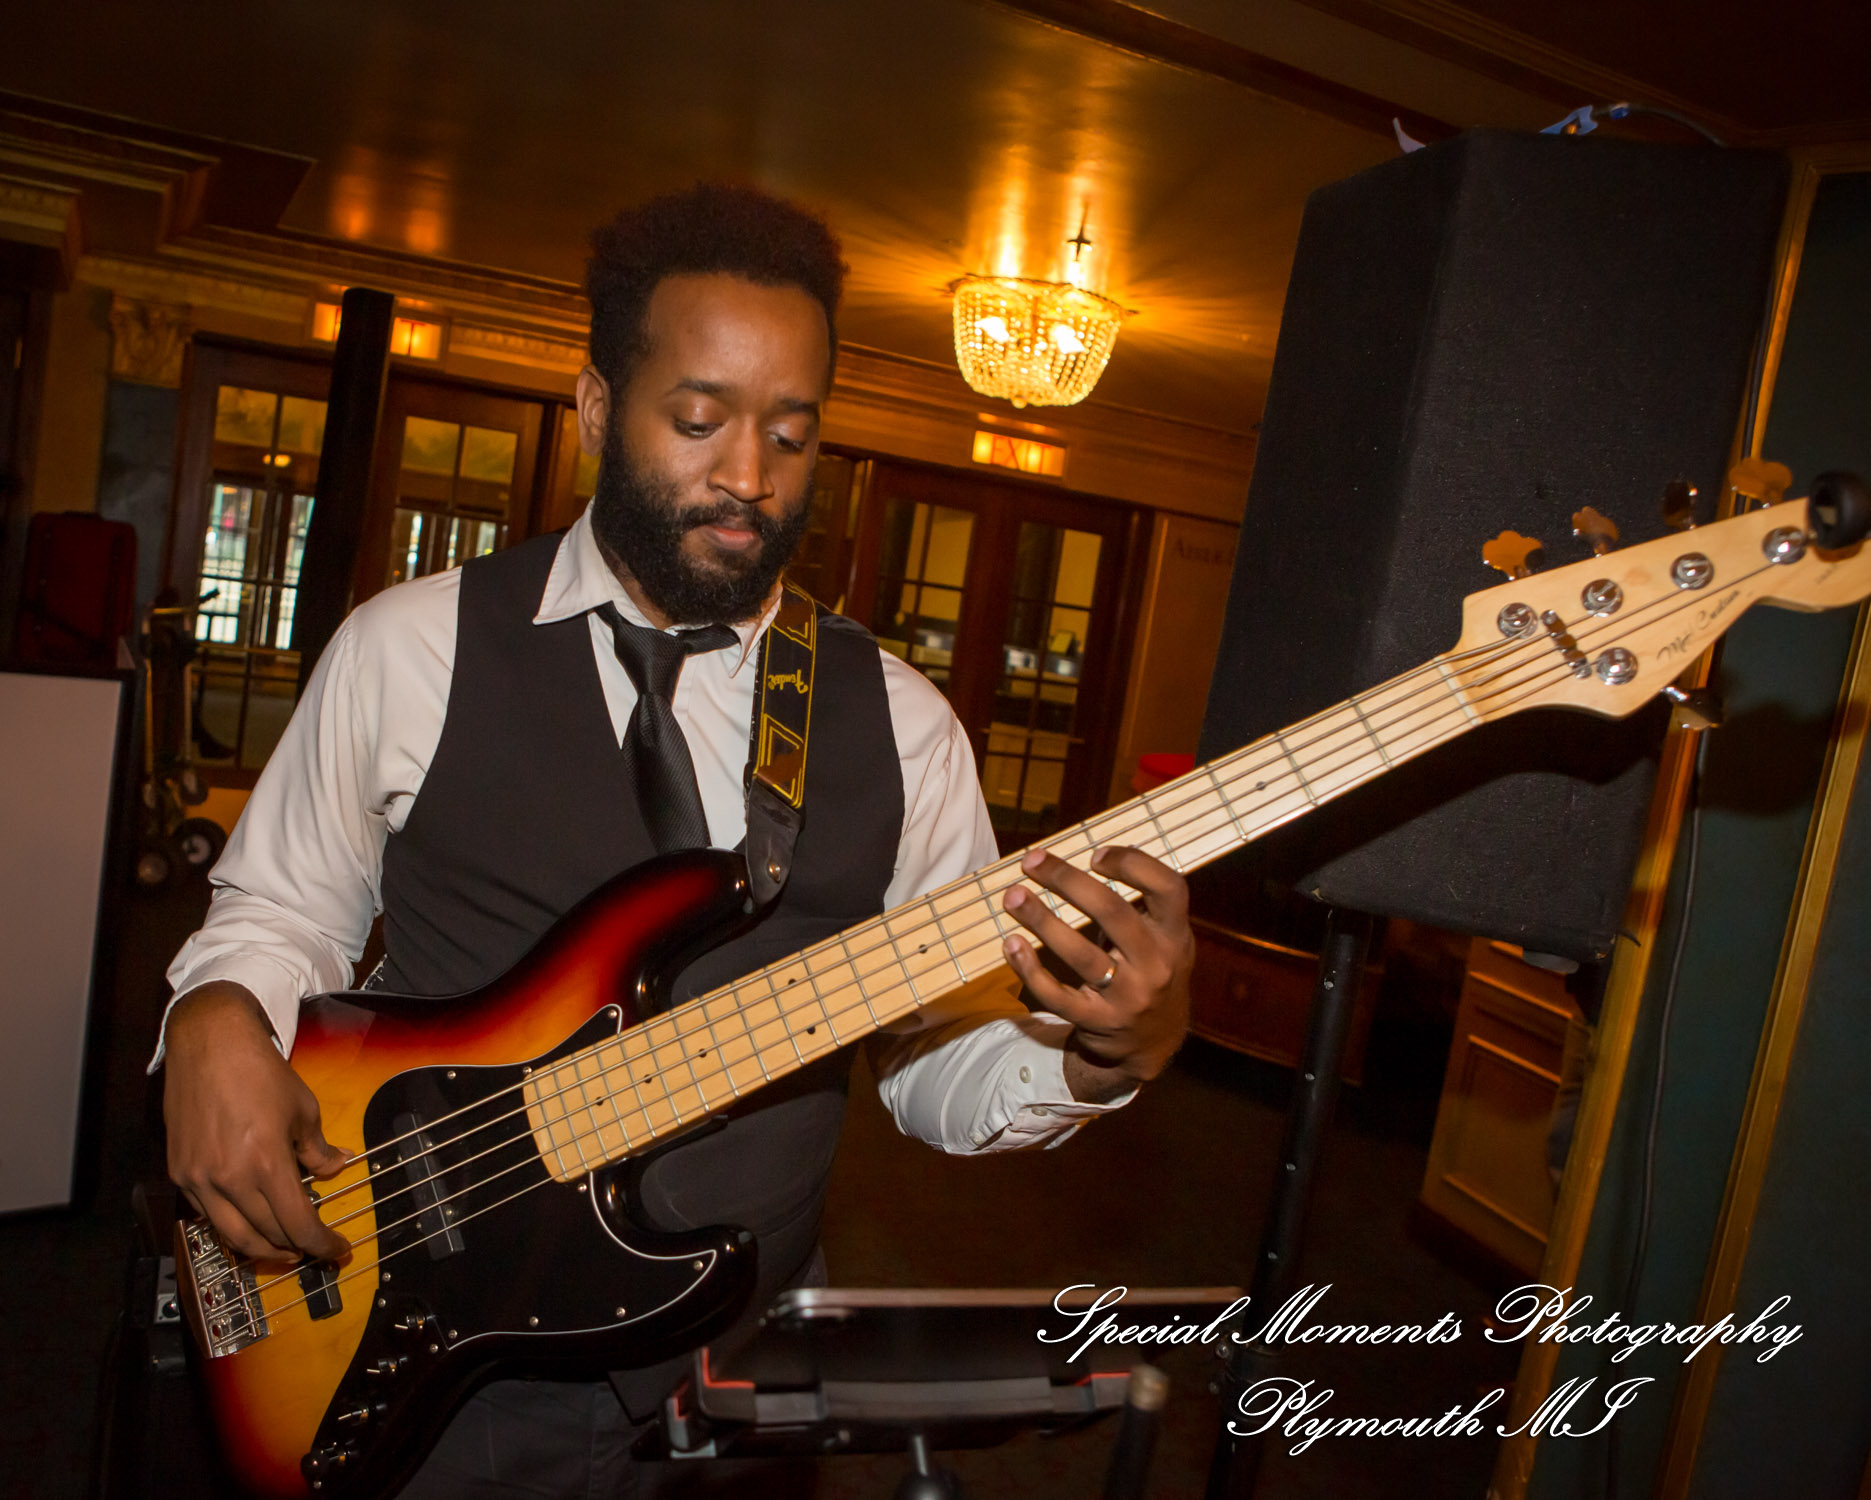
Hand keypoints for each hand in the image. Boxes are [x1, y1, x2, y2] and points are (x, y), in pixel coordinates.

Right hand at [162, 982, 350, 1262]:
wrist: (209, 1045)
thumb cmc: (260, 1071)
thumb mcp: (303, 1108)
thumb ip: (317, 1148)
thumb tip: (337, 1167)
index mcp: (265, 1163)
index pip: (297, 1222)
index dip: (320, 1243)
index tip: (337, 1250)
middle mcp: (228, 1178)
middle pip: (266, 1235)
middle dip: (295, 1248)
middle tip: (314, 1250)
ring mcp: (199, 1179)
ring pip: (233, 1235)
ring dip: (262, 1248)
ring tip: (284, 1249)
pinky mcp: (180, 1172)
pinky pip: (208, 1215)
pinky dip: (232, 1226)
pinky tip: (248, 1223)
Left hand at [1000, 845, 1193, 1102]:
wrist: (1153, 1041)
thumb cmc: (1150, 969)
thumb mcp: (1163, 938)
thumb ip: (1139, 905)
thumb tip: (1085, 854)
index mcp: (1176, 935)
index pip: (1168, 888)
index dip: (1133, 864)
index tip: (1095, 853)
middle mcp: (1157, 965)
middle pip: (1112, 913)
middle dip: (1067, 881)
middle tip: (1033, 861)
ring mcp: (1128, 997)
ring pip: (1080, 955)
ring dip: (1042, 920)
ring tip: (1013, 897)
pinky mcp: (1097, 1021)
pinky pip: (1058, 995)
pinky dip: (1030, 969)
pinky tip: (1011, 944)